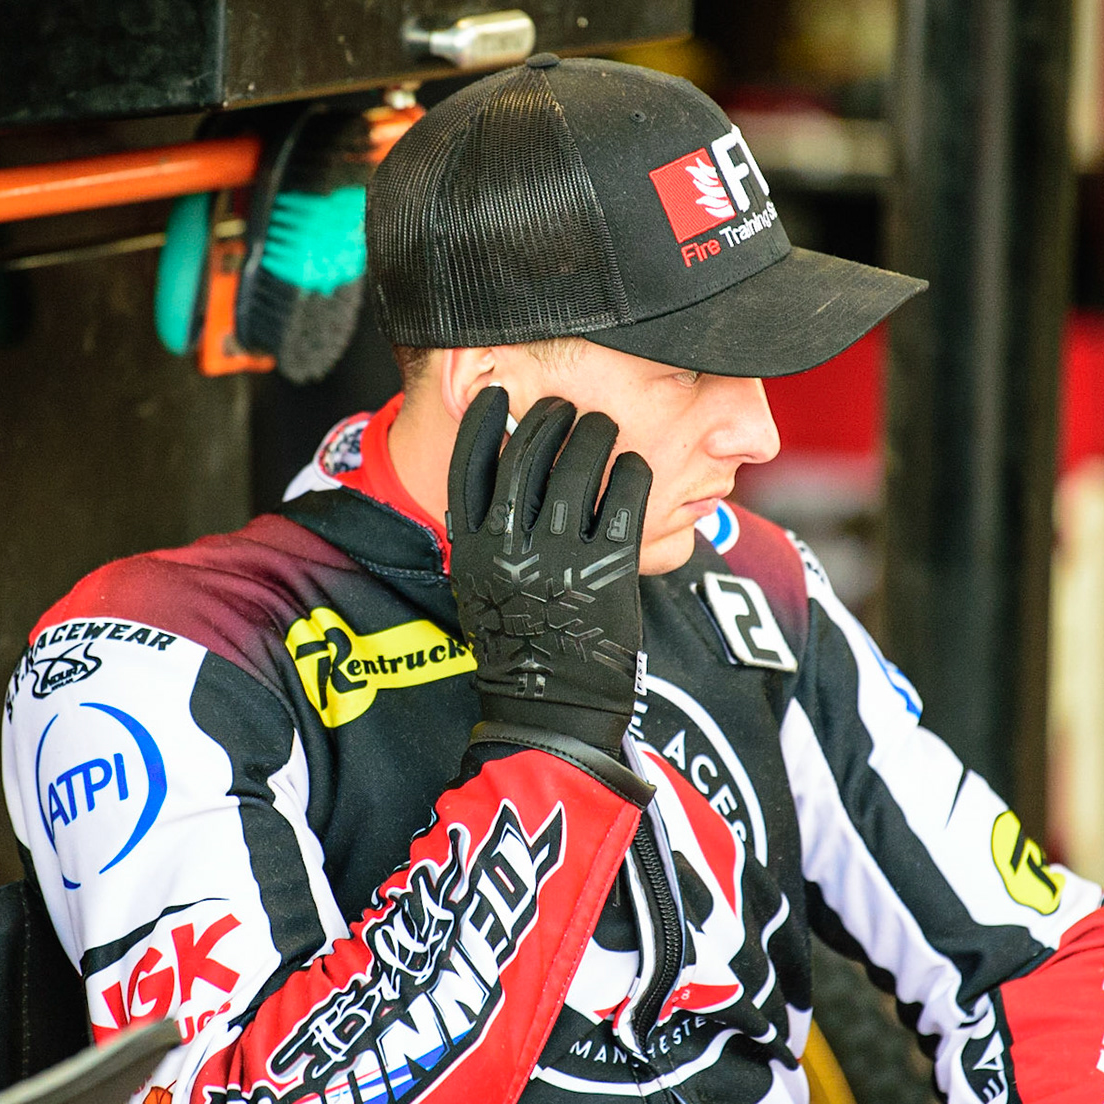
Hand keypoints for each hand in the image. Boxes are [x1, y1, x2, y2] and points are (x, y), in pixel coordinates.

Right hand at [447, 387, 651, 755]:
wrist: (552, 710)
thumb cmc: (520, 649)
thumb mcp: (480, 590)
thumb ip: (485, 538)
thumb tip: (500, 481)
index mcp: (471, 550)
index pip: (469, 466)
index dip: (481, 421)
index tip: (493, 393)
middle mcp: (509, 549)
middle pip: (525, 454)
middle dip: (547, 417)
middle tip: (564, 407)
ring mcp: (559, 557)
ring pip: (577, 467)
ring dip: (593, 435)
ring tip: (602, 426)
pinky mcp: (609, 571)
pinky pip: (624, 500)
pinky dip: (632, 473)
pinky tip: (635, 466)